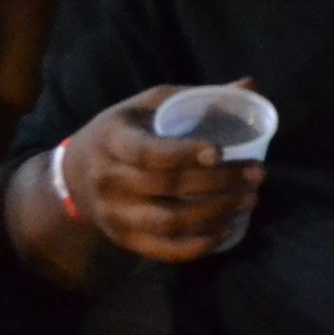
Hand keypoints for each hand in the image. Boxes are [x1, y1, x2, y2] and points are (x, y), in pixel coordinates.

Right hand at [62, 85, 264, 263]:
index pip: (148, 152)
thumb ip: (196, 96)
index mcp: (113, 140)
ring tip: (250, 200)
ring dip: (216, 214)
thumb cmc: (125, 130)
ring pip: (169, 222)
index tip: (221, 151)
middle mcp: (109, 180)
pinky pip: (163, 250)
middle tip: (258, 174)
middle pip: (166, 187)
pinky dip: (199, 245)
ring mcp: (115, 215)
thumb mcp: (149, 105)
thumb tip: (250, 84)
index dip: (184, 153)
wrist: (76, 174)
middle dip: (219, 182)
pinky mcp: (124, 239)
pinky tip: (229, 229)